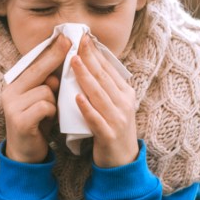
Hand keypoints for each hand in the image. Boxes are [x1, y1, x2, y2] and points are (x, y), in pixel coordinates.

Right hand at [1, 34, 70, 163]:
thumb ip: (47, 85)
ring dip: (54, 102)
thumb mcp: (41, 101)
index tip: (65, 37)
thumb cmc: (37, 124)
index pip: (34, 63)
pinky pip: (45, 106)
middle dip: (56, 56)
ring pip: (46, 91)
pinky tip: (46, 121)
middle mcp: (9, 92)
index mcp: (14, 85)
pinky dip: (51, 112)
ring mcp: (12, 105)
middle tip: (71, 42)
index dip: (50, 50)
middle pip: (38, 70)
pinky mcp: (19, 120)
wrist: (25, 154)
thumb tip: (60, 67)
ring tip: (49, 114)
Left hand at [72, 35, 138, 166]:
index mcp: (125, 94)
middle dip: (90, 59)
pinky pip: (96, 119)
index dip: (96, 53)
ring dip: (86, 77)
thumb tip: (89, 64)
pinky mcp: (109, 134)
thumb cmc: (112, 128)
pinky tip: (77, 98)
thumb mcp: (113, 105)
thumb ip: (103, 87)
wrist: (122, 161)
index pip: (109, 69)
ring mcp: (118, 119)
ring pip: (99, 94)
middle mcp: (124, 103)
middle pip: (104, 77)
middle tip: (77, 42)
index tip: (84, 38)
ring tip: (74, 63)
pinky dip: (87, 108)